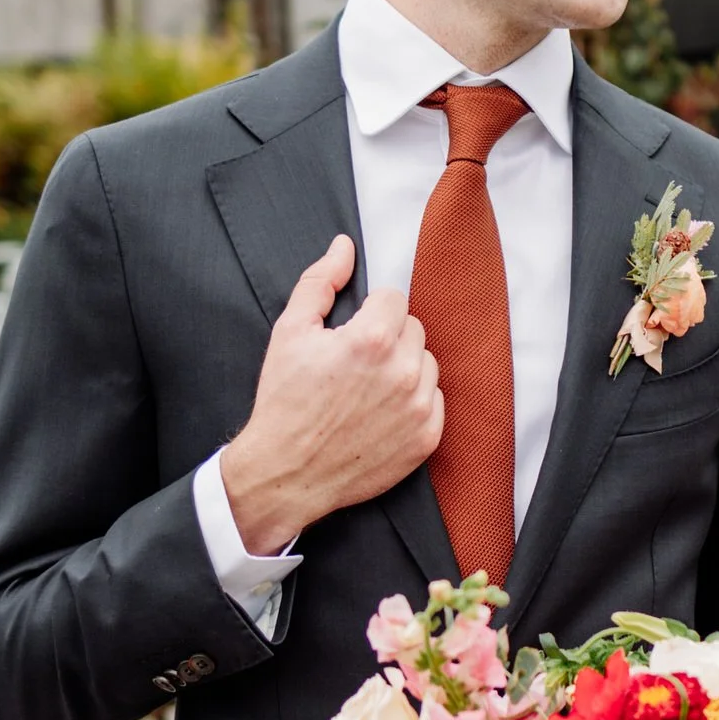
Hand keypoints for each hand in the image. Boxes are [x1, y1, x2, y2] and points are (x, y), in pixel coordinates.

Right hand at [219, 235, 442, 552]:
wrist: (286, 473)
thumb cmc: (284, 401)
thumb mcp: (290, 332)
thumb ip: (320, 281)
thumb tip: (344, 246)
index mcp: (372, 338)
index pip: (394, 299)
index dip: (368, 313)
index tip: (349, 335)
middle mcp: (403, 371)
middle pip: (414, 329)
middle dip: (387, 338)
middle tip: (355, 364)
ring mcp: (419, 407)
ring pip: (427, 363)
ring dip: (403, 368)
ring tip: (367, 390)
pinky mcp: (427, 438)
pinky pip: (434, 401)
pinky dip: (413, 402)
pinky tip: (380, 413)